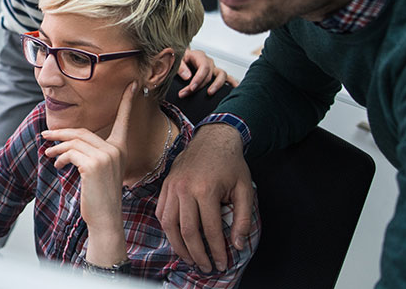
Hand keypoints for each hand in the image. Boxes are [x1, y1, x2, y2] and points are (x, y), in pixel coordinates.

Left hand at [41, 81, 137, 266]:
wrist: (104, 219)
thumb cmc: (99, 197)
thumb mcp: (97, 171)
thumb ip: (89, 154)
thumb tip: (65, 143)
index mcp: (121, 149)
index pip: (124, 120)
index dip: (127, 102)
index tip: (133, 85)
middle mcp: (116, 150)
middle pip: (83, 131)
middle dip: (62, 133)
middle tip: (46, 135)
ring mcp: (106, 156)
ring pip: (74, 142)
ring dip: (57, 148)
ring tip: (49, 155)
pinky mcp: (93, 165)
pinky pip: (70, 152)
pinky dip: (59, 157)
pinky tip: (57, 165)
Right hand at [156, 124, 253, 271]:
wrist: (213, 138)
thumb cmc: (231, 164)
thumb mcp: (245, 189)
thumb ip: (243, 219)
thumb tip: (237, 245)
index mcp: (206, 190)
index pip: (210, 230)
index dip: (217, 250)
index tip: (223, 263)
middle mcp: (185, 189)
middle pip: (187, 231)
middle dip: (198, 254)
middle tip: (206, 267)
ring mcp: (172, 186)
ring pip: (169, 225)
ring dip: (179, 246)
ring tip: (190, 259)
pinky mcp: (166, 185)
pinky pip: (161, 212)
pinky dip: (167, 229)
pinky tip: (177, 239)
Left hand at [177, 49, 236, 97]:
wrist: (179, 57)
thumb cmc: (178, 57)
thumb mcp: (176, 59)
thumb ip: (180, 67)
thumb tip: (188, 77)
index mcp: (199, 55)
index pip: (203, 67)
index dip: (198, 79)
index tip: (191, 88)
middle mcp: (208, 61)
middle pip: (209, 75)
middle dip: (199, 86)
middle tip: (187, 93)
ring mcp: (213, 68)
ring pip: (221, 75)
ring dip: (217, 85)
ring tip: (209, 93)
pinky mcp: (215, 74)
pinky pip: (227, 78)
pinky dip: (232, 83)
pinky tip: (235, 89)